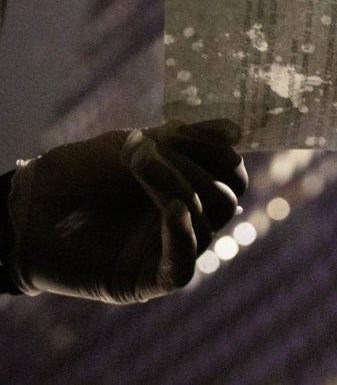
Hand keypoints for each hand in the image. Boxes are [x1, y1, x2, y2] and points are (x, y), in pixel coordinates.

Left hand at [4, 119, 246, 302]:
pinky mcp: (145, 280)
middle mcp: (186, 222)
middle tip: (148, 150)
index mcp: (190, 189)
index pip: (231, 175)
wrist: (26, 206)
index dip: (216, 151)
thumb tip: (236, 131)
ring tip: (137, 163)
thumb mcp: (135, 146)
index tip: (178, 130)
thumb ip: (183, 140)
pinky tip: (173, 209)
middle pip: (225, 199)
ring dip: (176, 186)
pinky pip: (182, 265)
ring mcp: (167, 252)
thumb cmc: (78, 173)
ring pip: (206, 223)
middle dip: (193, 167)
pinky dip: (183, 236)